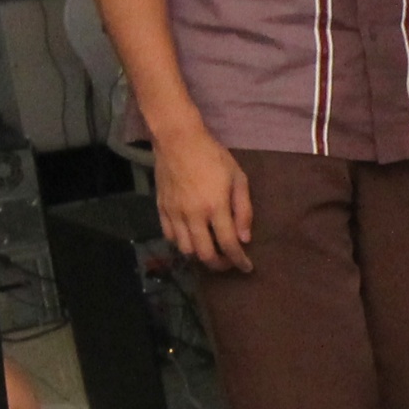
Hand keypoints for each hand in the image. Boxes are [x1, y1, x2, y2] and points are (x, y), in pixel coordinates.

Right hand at [153, 132, 253, 274]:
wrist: (178, 140)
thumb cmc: (213, 156)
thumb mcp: (238, 177)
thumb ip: (243, 209)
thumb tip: (244, 238)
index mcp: (215, 207)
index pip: (228, 244)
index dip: (239, 260)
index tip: (247, 268)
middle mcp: (193, 215)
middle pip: (204, 254)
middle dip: (219, 264)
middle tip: (229, 262)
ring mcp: (175, 213)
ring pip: (185, 249)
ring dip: (200, 255)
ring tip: (210, 250)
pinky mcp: (162, 209)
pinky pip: (169, 236)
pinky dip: (181, 243)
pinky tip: (191, 238)